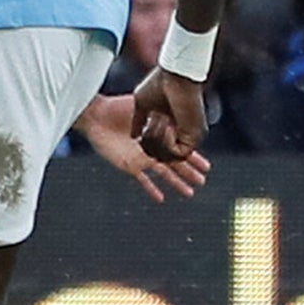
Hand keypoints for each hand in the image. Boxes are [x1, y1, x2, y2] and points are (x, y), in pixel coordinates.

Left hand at [77, 92, 211, 200]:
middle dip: (190, 172)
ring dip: (177, 183)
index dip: (194, 158)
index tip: (207, 167)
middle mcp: (153, 148)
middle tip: (203, 181)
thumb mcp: (144, 106)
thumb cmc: (118, 107)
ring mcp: (142, 158)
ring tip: (190, 193)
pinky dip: (151, 189)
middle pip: (175, 164)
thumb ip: (161, 110)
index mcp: (159, 135)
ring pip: (164, 174)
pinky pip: (142, 180)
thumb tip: (180, 107)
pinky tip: (161, 198)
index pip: (180, 149)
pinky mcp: (129, 165)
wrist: (97, 116)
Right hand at [131, 66, 206, 162]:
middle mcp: (183, 133)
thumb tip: (134, 137)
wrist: (175, 75)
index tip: (142, 132)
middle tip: (151, 123)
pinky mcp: (195, 137)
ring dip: (158, 141)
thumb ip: (138, 122)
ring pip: (168, 157)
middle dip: (150, 143)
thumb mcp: (142, 105)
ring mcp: (190, 136)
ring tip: (159, 119)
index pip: (159, 148)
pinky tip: (168, 124)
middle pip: (163, 157)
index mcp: (172, 125)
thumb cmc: (159, 84)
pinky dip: (168, 143)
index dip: (148, 146)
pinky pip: (178, 153)